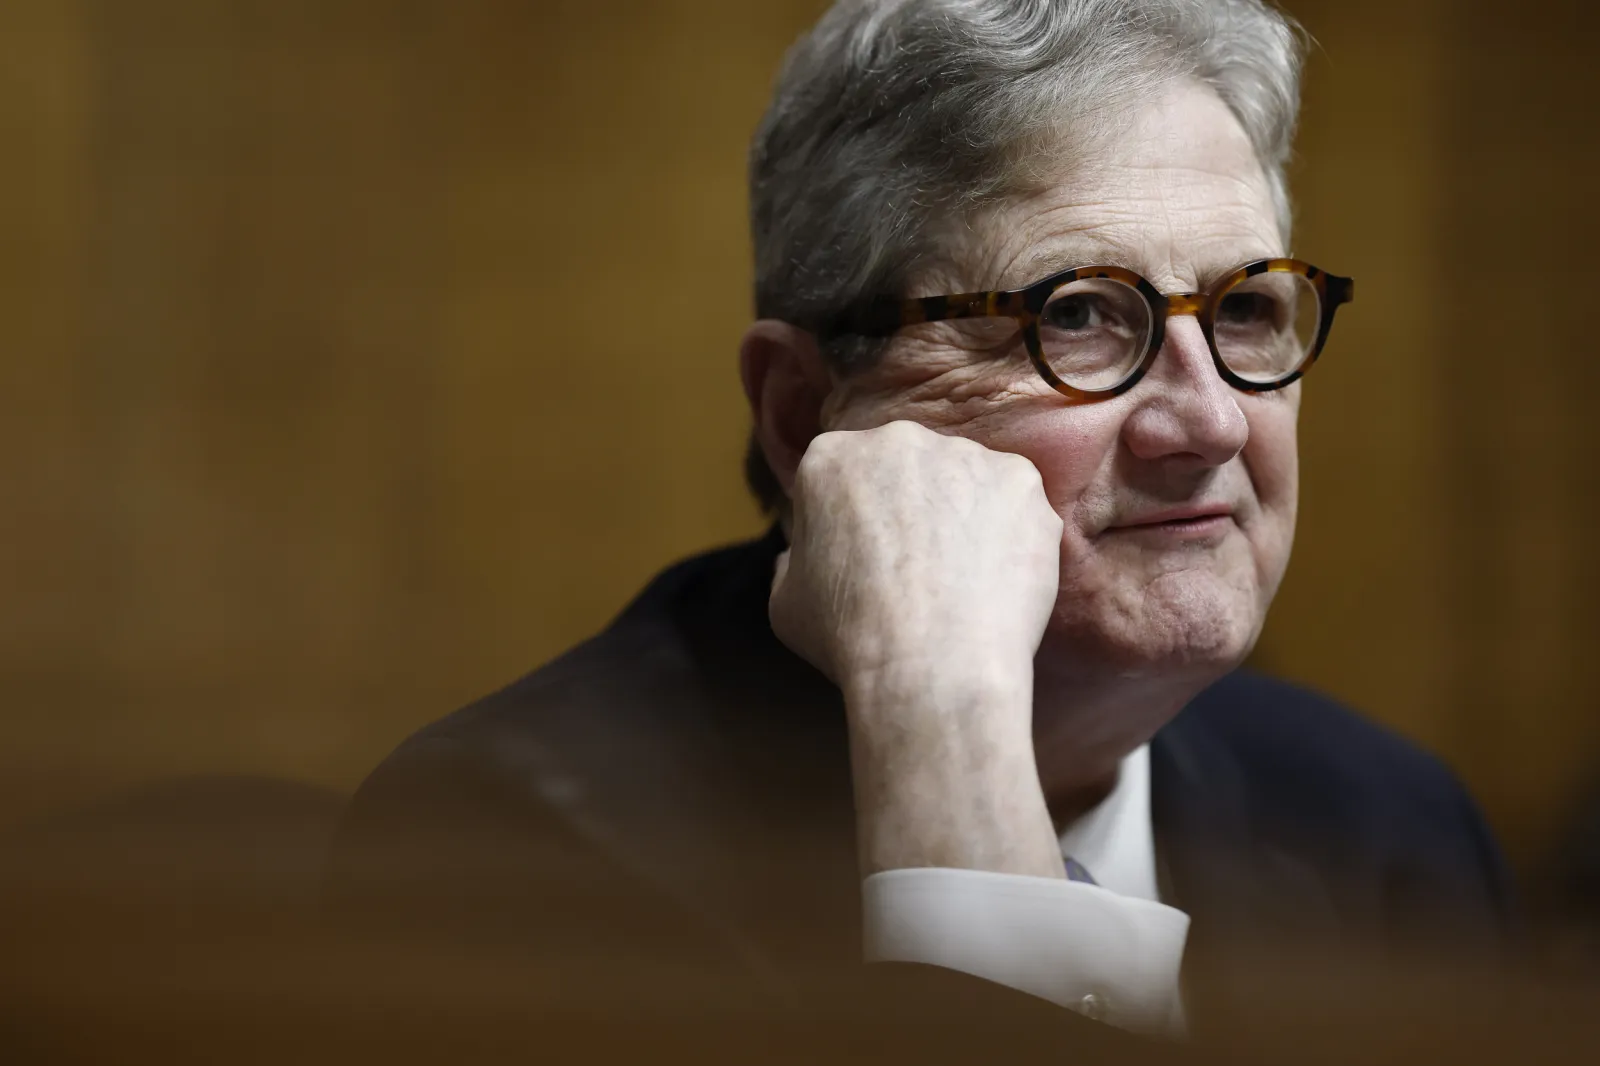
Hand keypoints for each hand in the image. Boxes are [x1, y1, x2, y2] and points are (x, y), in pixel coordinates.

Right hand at [769, 421, 1065, 877]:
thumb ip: (798, 563)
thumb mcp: (787, 604)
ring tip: (970, 598)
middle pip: (907, 474)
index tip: (877, 571)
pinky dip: (1012, 545)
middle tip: (926, 585)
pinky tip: (1002, 593)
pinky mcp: (1021, 484)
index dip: (860, 531)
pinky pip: (1015, 509)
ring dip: (966, 529)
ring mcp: (964, 457)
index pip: (841, 478)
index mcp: (829, 460)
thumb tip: (808, 557)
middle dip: (914, 521)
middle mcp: (896, 442)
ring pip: (965, 488)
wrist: (931, 671)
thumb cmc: (848, 645)